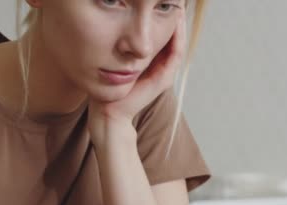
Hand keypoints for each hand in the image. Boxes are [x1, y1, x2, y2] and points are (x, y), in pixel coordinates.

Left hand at [88, 11, 186, 146]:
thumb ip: (122, 45)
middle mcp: (161, 66)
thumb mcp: (114, 59)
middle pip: (174, 36)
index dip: (165, 17)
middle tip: (178, 0)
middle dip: (175, 17)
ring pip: (178, 42)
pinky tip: (176, 21)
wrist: (108, 112)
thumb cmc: (107, 86)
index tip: (165, 1)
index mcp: (152, 61)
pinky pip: (176, 53)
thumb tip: (120, 17)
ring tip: (180, 6)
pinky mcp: (163, 78)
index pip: (164, 34)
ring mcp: (164, 72)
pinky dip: (177, 36)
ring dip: (180, 23)